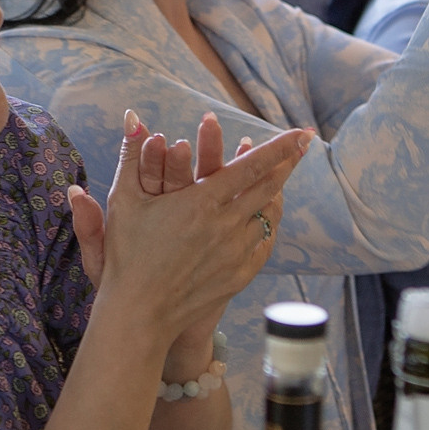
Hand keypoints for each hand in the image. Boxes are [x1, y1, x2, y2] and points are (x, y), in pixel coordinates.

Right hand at [68, 118, 309, 345]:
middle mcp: (226, 225)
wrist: (139, 312)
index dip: (279, 148)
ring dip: (276, 193)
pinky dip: (267, 225)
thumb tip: (133, 116)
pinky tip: (267, 218)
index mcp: (202, 202)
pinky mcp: (239, 275)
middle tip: (304, 145)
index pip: (252, 166)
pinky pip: (262, 243)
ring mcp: (236, 252)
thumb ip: (131, 155)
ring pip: (267, 215)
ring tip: (283, 178)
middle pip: (269, 187)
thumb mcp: (124, 200)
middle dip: (288, 163)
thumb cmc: (126, 254)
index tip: (301, 133)